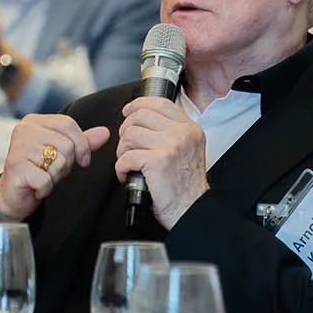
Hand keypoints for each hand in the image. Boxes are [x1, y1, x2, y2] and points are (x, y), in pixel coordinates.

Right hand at [0, 115, 112, 222]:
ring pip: (58, 162)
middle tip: (51, 171)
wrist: (13, 195)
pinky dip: (45, 188)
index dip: (82, 145)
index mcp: (34, 121)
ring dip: (55, 177)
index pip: (68, 124)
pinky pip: (46, 179)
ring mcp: (18, 148)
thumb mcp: (62, 153)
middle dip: (66, 164)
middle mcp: (24, 130)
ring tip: (43, 177)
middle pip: (66, 145)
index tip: (82, 160)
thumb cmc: (37, 171)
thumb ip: (82, 142)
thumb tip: (105, 133)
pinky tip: (36, 187)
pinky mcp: (16, 167)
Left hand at [114, 96, 208, 229]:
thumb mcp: (187, 150)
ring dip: (122, 150)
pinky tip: (126, 175)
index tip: (128, 112)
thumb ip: (172, 133)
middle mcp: (182, 133)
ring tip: (127, 163)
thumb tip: (143, 120)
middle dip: (125, 131)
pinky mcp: (157, 161)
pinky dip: (121, 167)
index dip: (138, 105)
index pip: (160, 103)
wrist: (191, 209)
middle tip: (126, 147)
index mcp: (189, 128)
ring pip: (130, 135)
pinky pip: (126, 156)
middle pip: (140, 116)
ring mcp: (170, 145)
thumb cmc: (185, 186)